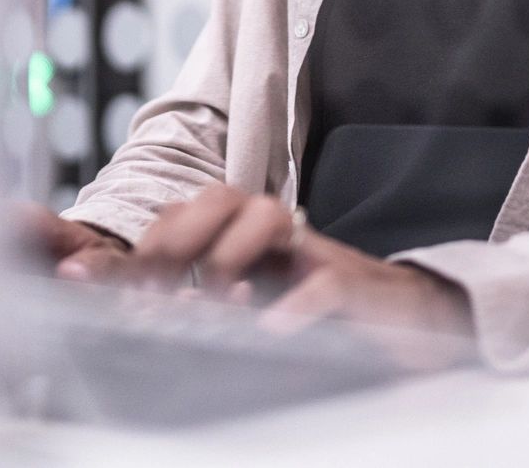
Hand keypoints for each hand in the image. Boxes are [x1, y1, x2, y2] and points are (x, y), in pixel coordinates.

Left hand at [125, 184, 475, 369]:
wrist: (407, 322)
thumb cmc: (324, 313)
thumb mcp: (258, 304)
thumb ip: (211, 302)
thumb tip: (155, 310)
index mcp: (246, 236)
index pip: (187, 212)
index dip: (150, 243)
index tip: (121, 288)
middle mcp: (278, 233)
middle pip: (220, 199)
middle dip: (178, 240)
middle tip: (157, 291)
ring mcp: (316, 254)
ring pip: (265, 217)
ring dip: (229, 256)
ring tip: (215, 300)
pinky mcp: (356, 287)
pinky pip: (323, 283)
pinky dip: (295, 308)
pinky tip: (271, 331)